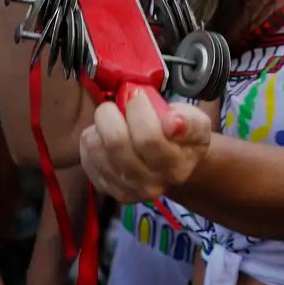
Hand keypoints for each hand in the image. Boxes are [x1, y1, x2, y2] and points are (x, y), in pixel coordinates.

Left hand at [79, 90, 211, 204]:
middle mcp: (150, 184)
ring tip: (113, 120)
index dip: (139, 110)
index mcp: (176, 167)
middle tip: (120, 103)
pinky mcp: (104, 188)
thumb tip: (173, 123)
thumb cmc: (182, 137)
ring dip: (100, 126)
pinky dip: (92, 138)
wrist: (171, 164)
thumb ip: (189, 122)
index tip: (138, 95)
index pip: (149, 138)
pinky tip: (106, 135)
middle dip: (112, 113)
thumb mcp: (197, 123)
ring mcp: (125, 189)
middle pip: (117, 143)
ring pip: (96, 148)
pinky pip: (86, 155)